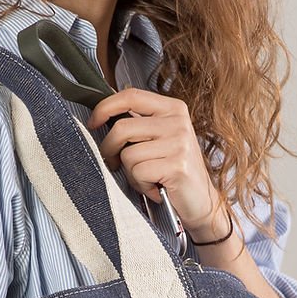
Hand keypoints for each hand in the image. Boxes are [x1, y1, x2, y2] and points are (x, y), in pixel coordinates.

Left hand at [87, 88, 226, 237]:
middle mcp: (178, 122)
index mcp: (173, 109)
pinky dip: (141, 185)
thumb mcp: (161, 139)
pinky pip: (139, 172)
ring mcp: (179, 143)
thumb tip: (104, 116)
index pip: (130, 96)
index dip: (105, 108)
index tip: (94, 122)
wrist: (202, 201)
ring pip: (128, 154)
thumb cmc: (175, 171)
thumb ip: (139, 124)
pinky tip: (155, 188)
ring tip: (147, 178)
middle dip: (109, 149)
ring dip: (131, 173)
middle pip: (122, 127)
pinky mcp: (177, 166)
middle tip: (115, 162)